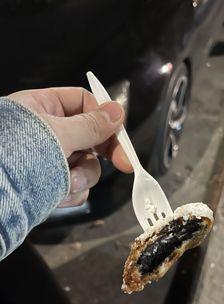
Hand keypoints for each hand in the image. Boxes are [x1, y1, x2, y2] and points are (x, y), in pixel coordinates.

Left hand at [8, 87, 132, 206]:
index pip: (84, 103)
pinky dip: (71, 193)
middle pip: (90, 136)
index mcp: (43, 108)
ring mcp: (50, 160)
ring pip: (86, 165)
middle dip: (103, 153)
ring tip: (67, 184)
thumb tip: (117, 111)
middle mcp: (48, 133)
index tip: (121, 134)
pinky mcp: (50, 184)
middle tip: (125, 165)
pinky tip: (57, 197)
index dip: (105, 117)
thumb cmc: (13, 157)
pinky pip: (75, 186)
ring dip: (82, 177)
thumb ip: (91, 124)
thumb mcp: (57, 134)